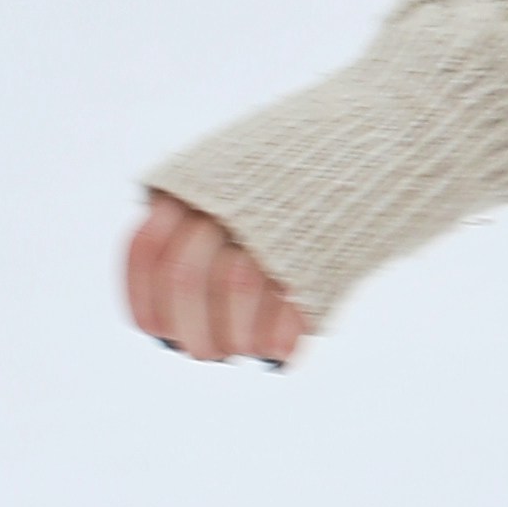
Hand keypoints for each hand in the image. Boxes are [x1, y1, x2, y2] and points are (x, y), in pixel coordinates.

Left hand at [126, 191, 311, 365]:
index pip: (148, 250)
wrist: (360, 154)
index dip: (146, 301)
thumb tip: (173, 326)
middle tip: (205, 353)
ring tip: (250, 349)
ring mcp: (271, 218)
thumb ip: (193, 235)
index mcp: (193, 183)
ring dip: (237, 337)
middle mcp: (225, 196)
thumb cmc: (285, 186)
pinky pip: (289, 301)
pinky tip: (280, 349)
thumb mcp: (226, 184)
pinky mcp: (317, 244)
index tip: (158, 332)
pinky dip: (279, 337)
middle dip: (191, 331)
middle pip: (185, 278)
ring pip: (235, 288)